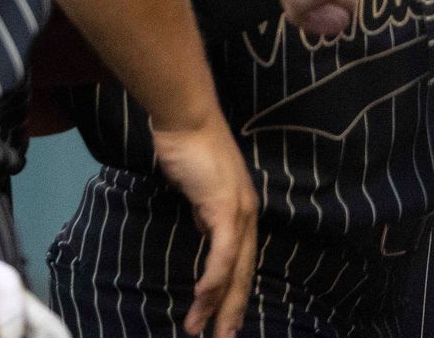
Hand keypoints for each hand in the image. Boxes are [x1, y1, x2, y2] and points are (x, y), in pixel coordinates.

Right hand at [149, 118, 255, 336]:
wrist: (186, 117)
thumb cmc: (185, 144)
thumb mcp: (195, 184)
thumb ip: (203, 208)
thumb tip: (205, 228)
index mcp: (242, 211)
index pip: (241, 260)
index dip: (234, 290)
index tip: (223, 315)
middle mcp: (248, 216)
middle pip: (243, 274)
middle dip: (231, 310)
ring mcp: (239, 214)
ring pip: (233, 271)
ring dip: (218, 304)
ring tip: (205, 329)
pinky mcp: (225, 209)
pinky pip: (222, 254)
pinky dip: (213, 279)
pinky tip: (203, 298)